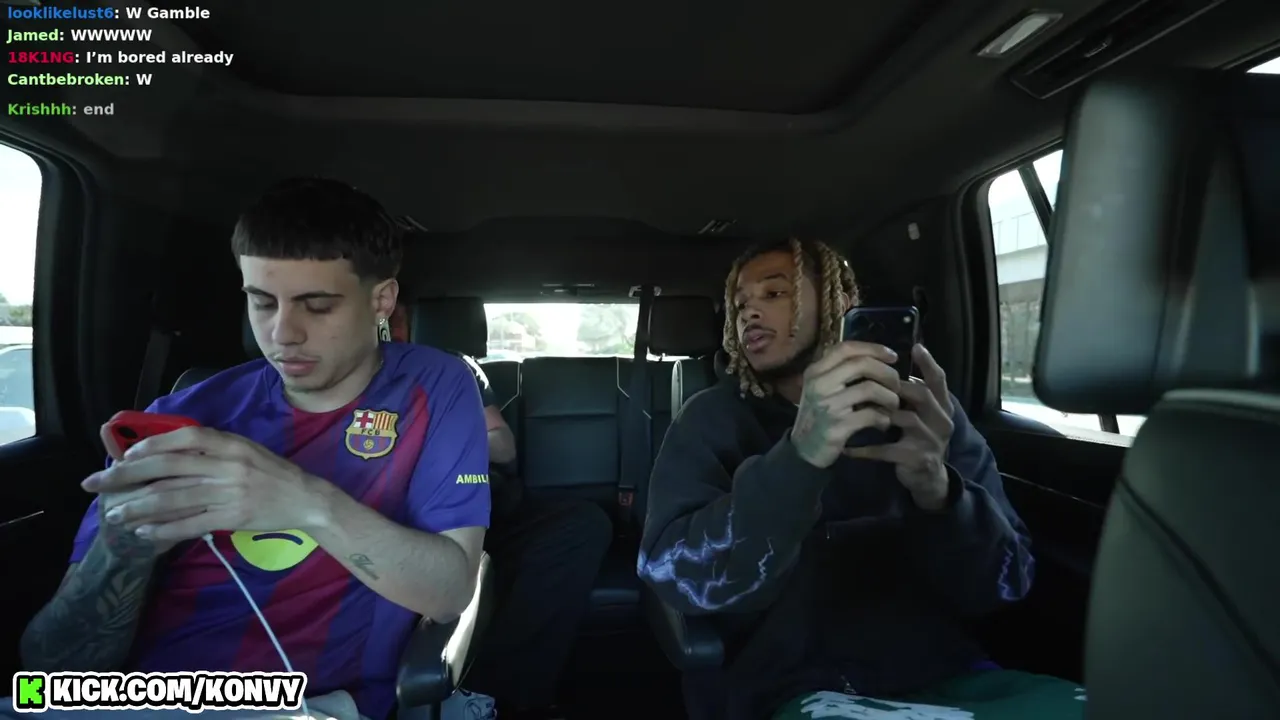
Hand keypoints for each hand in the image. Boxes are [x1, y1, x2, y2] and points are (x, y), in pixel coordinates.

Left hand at [82, 426, 327, 543]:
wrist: (306, 499)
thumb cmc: (272, 473)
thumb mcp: (245, 450)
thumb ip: (212, 450)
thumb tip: (167, 453)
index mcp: (232, 444)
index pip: (186, 438)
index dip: (152, 444)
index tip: (126, 455)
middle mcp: (228, 466)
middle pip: (168, 468)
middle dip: (126, 476)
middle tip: (96, 484)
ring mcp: (230, 493)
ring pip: (173, 498)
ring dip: (137, 508)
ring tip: (115, 515)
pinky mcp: (232, 518)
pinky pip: (190, 524)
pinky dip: (164, 529)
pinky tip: (145, 533)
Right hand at [790, 341, 902, 468]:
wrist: (804, 451)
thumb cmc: (818, 416)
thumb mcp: (822, 388)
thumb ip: (840, 372)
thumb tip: (876, 358)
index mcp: (815, 371)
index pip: (846, 348)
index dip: (873, 348)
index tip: (893, 356)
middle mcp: (819, 384)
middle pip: (861, 364)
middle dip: (887, 373)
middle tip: (897, 385)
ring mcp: (827, 406)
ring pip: (870, 389)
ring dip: (889, 397)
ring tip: (893, 405)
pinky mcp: (837, 427)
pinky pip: (870, 415)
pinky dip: (883, 418)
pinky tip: (884, 423)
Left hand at [846, 344, 954, 509]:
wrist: (927, 478)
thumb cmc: (917, 438)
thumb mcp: (920, 415)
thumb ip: (910, 394)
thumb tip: (887, 366)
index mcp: (943, 406)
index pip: (940, 379)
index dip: (928, 363)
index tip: (915, 346)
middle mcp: (942, 420)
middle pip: (922, 394)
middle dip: (895, 386)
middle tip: (869, 381)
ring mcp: (932, 440)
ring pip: (905, 418)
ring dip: (879, 412)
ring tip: (856, 408)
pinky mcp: (917, 458)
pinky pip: (887, 449)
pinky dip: (866, 448)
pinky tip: (848, 448)